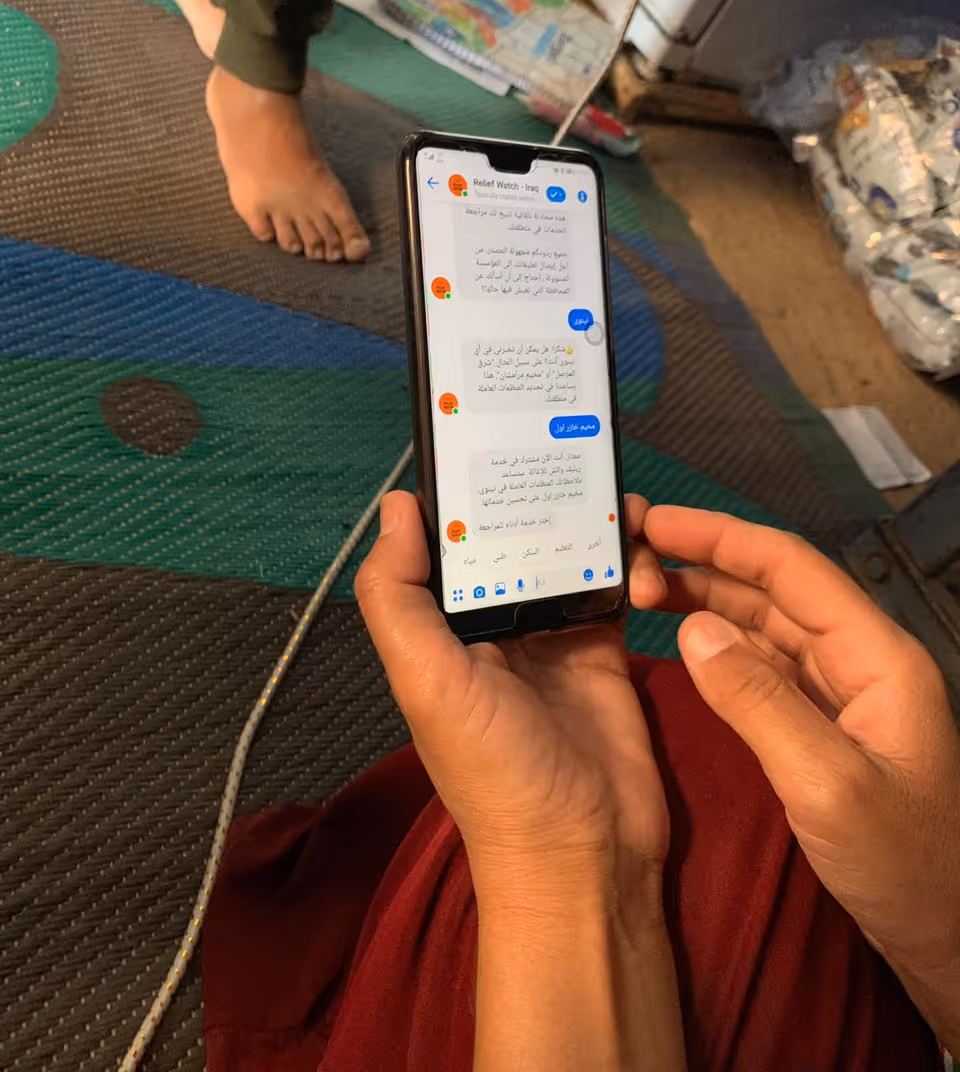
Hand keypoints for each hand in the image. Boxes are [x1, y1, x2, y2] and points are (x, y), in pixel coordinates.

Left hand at [357, 493, 685, 1070]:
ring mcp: (554, 633)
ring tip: (616, 498)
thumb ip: (397, 595)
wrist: (586, 852)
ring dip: (590, 522)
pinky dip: (629, 560)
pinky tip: (641, 550)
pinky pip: (615, 583)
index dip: (465, 493)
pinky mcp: (606, 647)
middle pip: (514, 536)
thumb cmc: (496, 768)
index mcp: (443, 626)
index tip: (491, 432)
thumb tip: (400, 506)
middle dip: (538, 494)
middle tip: (568, 445)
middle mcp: (495, 623)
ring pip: (568, 551)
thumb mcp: (426, 681)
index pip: (449, 542)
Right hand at [642, 505, 959, 1046]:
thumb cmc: (902, 863)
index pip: (790, 569)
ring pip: (766, 625)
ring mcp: (842, 694)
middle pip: (774, 590)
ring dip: (707, 602)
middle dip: (705, 564)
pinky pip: (764, 668)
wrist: (945, 938)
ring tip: (641, 588)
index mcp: (877, 655)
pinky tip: (680, 642)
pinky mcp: (823, 726)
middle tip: (631, 555)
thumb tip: (691, 628)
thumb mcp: (827, 784)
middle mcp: (860, 660)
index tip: (655, 522)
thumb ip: (758, 702)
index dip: (720, 537)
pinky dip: (719, 648)